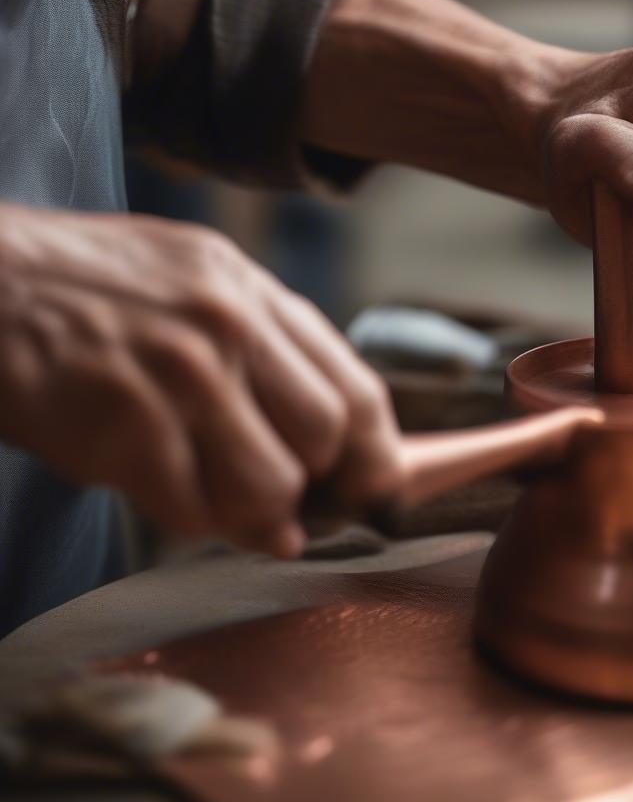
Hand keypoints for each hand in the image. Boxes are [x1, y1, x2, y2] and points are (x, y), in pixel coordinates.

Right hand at [0, 204, 400, 556]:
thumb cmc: (86, 293)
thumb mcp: (191, 286)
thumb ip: (262, 355)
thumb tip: (314, 461)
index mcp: (250, 291)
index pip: (355, 387)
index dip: (376, 455)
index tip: (372, 491)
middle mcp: (229, 325)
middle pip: (325, 439)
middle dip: (308, 484)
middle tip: (274, 499)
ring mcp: (179, 372)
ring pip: (269, 485)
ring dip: (247, 512)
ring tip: (210, 497)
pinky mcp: (123, 422)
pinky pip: (191, 507)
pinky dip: (185, 516)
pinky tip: (155, 485)